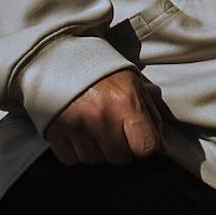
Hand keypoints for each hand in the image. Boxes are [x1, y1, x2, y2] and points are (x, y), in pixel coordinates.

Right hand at [43, 68, 163, 165]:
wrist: (57, 53)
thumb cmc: (100, 69)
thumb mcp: (132, 81)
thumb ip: (150, 113)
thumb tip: (161, 147)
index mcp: (126, 102)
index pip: (146, 148)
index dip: (144, 145)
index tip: (138, 138)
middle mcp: (102, 116)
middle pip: (120, 158)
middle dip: (120, 148)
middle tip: (112, 128)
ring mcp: (76, 126)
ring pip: (95, 161)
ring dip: (96, 150)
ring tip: (92, 127)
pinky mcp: (54, 132)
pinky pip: (71, 159)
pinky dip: (74, 151)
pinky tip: (76, 131)